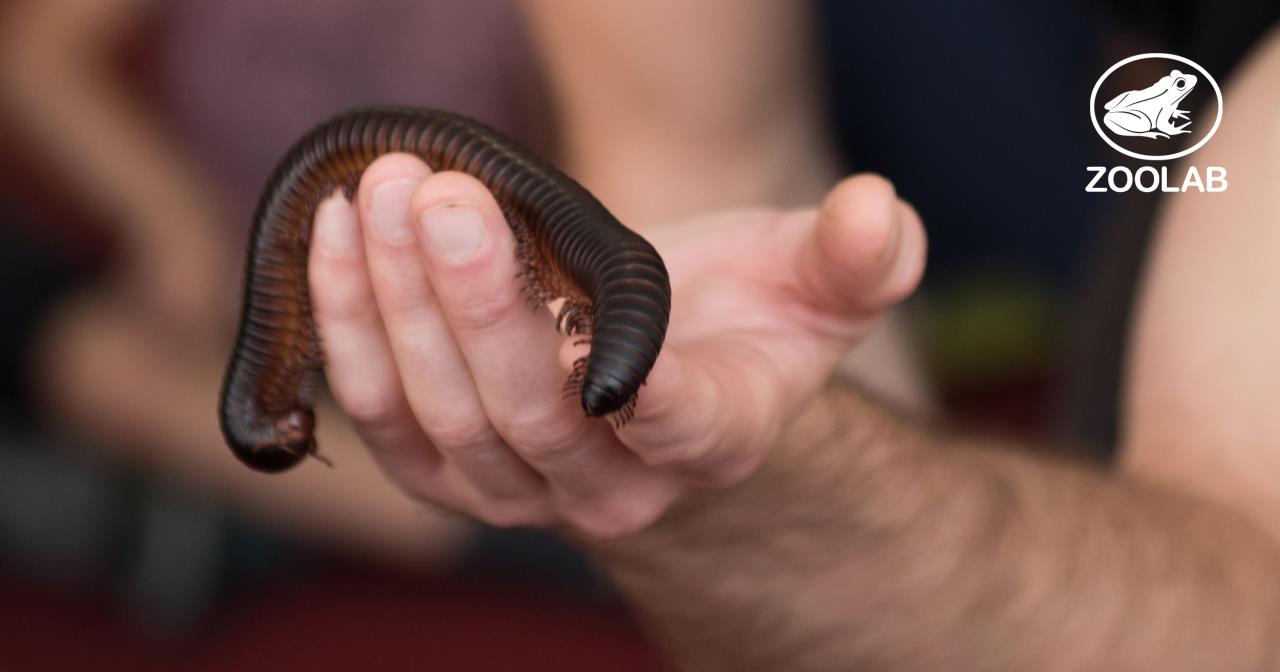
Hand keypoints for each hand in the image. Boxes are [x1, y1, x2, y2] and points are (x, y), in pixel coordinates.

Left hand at [309, 154, 925, 537]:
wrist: (672, 408)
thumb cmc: (745, 339)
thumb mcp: (817, 291)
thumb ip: (856, 260)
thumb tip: (883, 211)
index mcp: (712, 440)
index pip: (680, 425)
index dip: (641, 387)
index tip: (586, 310)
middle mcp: (613, 487)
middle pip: (532, 412)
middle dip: (479, 302)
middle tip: (444, 194)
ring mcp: (522, 490)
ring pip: (445, 415)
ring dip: (399, 302)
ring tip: (382, 193)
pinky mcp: (452, 475)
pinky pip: (386, 417)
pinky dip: (351, 331)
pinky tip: (335, 240)